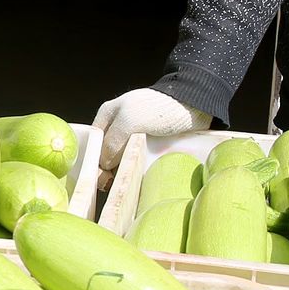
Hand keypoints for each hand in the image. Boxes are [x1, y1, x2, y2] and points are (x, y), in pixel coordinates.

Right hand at [93, 88, 207, 172]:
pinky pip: (138, 163)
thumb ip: (111, 141)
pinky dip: (137, 172)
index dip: (94, 158)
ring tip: (124, 181)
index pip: (93, 142)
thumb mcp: (129, 120)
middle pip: (106, 154)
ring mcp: (135, 139)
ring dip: (122, 172)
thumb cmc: (161, 108)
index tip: (99, 174)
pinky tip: (137, 179)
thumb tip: (104, 164)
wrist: (195, 107)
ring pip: (121, 161)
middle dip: (107, 169)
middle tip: (111, 182)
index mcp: (108, 115)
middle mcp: (119, 127)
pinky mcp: (151, 149)